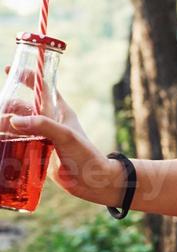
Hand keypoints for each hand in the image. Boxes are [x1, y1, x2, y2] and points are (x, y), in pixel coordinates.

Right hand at [0, 68, 123, 206]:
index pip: (42, 86)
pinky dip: (6, 140)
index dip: (27, 76)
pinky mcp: (36, 151)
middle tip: (3, 117)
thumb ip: (42, 125)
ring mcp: (42, 136)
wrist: (93, 182)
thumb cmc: (85, 155)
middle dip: (8, 107)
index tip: (9, 69)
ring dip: (5, 125)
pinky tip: (1, 143)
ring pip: (16, 125)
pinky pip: (17, 142)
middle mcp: (49, 121)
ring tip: (1, 132)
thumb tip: (13, 120)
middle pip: (22, 106)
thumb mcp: (66, 136)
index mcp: (59, 110)